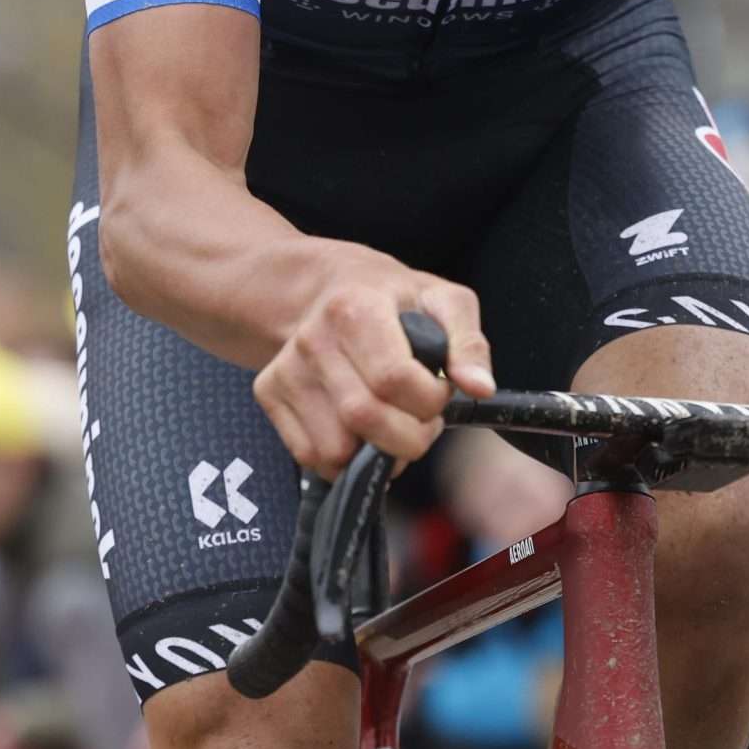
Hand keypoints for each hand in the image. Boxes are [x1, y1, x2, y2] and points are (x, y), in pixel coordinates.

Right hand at [254, 267, 492, 475]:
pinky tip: (362, 433)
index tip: (439, 392)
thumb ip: (468, 343)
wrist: (323, 287)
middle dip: (409, 437)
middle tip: (422, 422)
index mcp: (355, 307)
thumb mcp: (443, 301)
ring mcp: (286, 368)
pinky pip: (309, 457)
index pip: (393, 379)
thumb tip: (480, 388)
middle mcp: (312, 339)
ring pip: (335, 450)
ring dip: (376, 455)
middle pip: (364, 419)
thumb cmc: (393, 298)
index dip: (429, 400)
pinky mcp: (269, 392)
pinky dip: (345, 462)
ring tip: (392, 424)